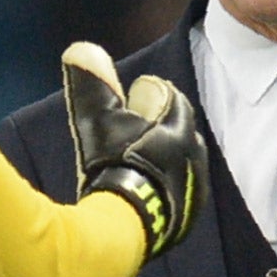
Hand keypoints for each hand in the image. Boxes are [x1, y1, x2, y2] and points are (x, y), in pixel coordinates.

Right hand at [62, 41, 206, 259]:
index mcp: (180, 126)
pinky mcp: (188, 218)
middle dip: (158, 127)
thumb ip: (93, 83)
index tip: (129, 100)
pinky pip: (179, 194)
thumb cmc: (112, 168)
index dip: (145, 96)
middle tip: (129, 133)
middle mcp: (196, 155)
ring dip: (162, 160)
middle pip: (178, 130)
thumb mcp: (98, 120)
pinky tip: (143, 194)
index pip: (168, 96)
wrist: (125, 229)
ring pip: (181, 164)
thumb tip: (81, 47)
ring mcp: (195, 189)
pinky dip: (164, 189)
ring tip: (134, 165)